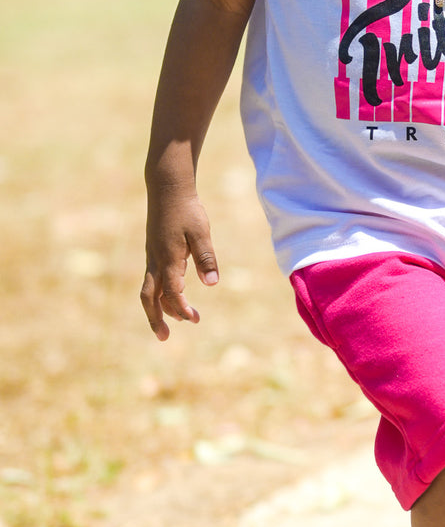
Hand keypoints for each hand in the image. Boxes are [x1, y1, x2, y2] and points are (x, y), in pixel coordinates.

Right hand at [140, 185, 219, 340]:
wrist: (167, 189)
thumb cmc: (187, 210)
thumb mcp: (201, 232)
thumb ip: (206, 257)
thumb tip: (212, 283)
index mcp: (168, 258)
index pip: (173, 292)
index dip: (182, 308)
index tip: (195, 319)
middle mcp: (156, 260)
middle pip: (149, 297)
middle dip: (155, 319)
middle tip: (164, 338)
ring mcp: (153, 257)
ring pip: (151, 289)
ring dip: (162, 307)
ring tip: (181, 320)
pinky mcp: (154, 253)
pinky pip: (154, 279)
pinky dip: (162, 293)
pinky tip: (175, 297)